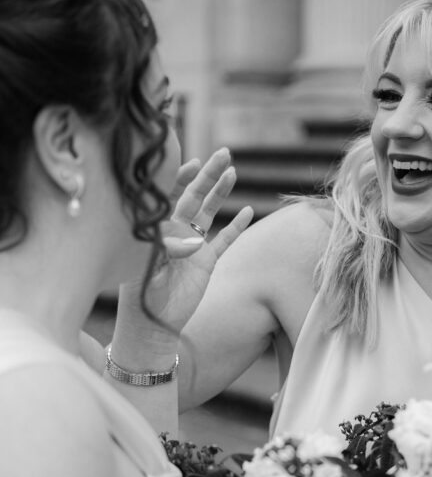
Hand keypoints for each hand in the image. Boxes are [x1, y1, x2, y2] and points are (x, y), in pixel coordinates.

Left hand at [117, 148, 251, 341]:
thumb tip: (182, 234)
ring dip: (220, 192)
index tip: (193, 163)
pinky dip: (235, 226)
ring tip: (232, 170)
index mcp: (155, 227)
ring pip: (209, 212)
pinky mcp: (206, 262)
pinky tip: (247, 210)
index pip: (168, 193)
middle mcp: (174, 231)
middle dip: (208, 174)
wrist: (151, 324)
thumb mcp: (145, 265)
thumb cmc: (139, 293)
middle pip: (193, 195)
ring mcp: (192, 245)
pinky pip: (224, 240)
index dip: (181, 177)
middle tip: (224, 152)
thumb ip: (162, 245)